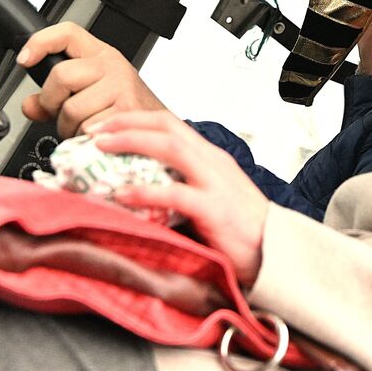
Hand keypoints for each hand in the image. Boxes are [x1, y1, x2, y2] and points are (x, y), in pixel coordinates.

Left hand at [18, 22, 166, 137]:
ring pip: (71, 109)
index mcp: (101, 56)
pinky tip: (98, 136)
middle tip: (61, 113)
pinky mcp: (126, 109)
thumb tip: (30, 106)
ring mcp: (121, 86)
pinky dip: (87, 139)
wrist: (158, 130)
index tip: (26, 60)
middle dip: (52, 102)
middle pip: (61, 76)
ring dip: (70, 128)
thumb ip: (55, 98)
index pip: (68, 33)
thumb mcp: (91, 94)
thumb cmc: (126, 109)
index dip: (41, 42)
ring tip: (85, 127)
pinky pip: (87, 128)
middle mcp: (112, 66)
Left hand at [88, 111, 268, 286]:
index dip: (135, 120)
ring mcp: (215, 182)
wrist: (276, 250)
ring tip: (102, 148)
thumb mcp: (212, 195)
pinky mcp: (215, 208)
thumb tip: (141, 188)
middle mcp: (213, 161)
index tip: (106, 127)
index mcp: (211, 157)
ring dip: (131, 142)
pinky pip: (175, 193)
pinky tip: (123, 195)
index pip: (171, 124)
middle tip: (94, 130)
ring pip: (171, 146)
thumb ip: (184, 184)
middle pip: (167, 125)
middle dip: (127, 122)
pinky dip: (145, 192)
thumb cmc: (243, 229)